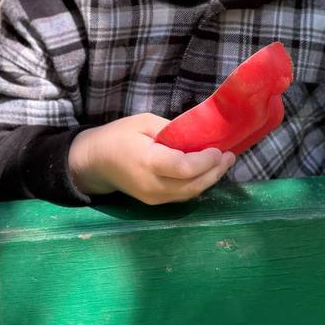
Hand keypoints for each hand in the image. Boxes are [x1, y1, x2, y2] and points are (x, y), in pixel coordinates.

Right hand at [69, 113, 235, 204]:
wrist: (94, 161)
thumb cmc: (118, 136)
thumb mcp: (144, 122)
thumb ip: (172, 130)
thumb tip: (198, 136)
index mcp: (148, 162)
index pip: (184, 168)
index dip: (206, 161)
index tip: (219, 149)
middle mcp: (152, 185)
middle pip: (192, 185)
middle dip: (215, 172)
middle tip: (229, 156)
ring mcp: (153, 197)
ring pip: (190, 194)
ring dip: (210, 180)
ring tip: (224, 163)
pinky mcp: (154, 202)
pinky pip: (182, 195)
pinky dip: (197, 184)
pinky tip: (207, 172)